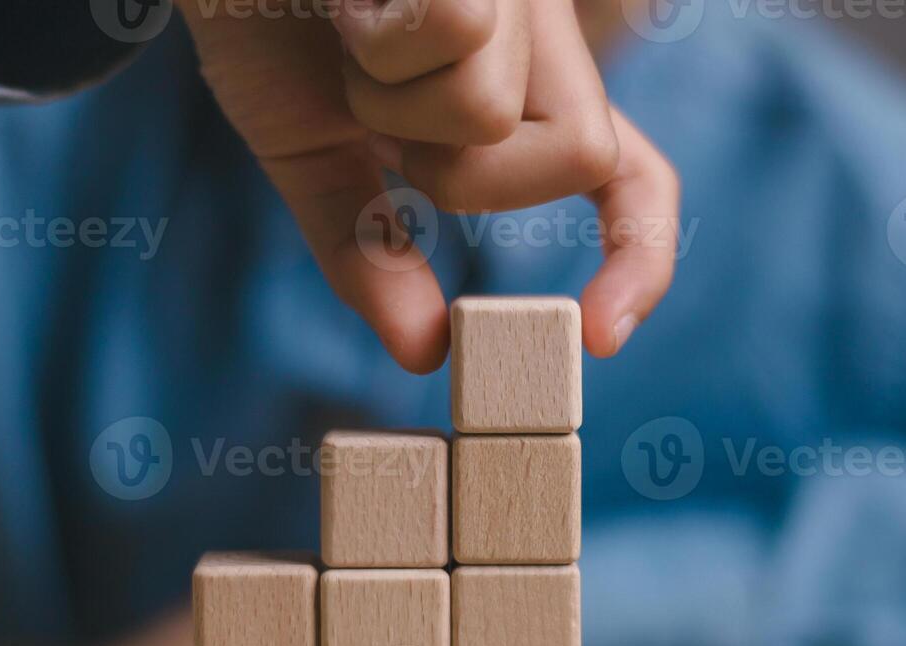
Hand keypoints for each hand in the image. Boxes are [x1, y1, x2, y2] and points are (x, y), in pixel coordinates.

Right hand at [175, 0, 679, 372]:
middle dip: (463, 173)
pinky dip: (378, 35)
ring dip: (393, 95)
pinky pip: (460, 29)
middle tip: (377, 118)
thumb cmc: (265, 24)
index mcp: (518, 91)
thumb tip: (421, 352)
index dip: (640, 254)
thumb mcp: (313, 154)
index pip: (626, 174)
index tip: (600, 336)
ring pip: (502, 106)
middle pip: (584, 155)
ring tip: (347, 33)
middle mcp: (540, 34)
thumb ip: (366, 249)